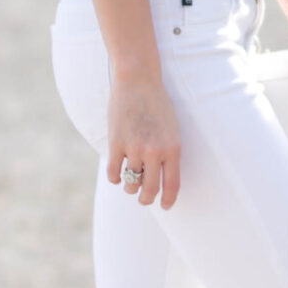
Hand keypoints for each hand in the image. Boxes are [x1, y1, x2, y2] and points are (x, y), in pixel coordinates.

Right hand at [107, 72, 181, 206]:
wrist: (138, 81)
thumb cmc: (157, 105)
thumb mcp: (172, 129)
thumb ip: (168, 154)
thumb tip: (162, 180)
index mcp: (173, 148)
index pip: (173, 185)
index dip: (168, 200)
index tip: (165, 206)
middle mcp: (155, 151)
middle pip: (150, 189)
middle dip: (146, 199)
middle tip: (144, 200)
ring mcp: (134, 148)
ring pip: (130, 182)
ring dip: (130, 186)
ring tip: (131, 180)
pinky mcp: (116, 143)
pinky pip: (114, 173)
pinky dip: (115, 177)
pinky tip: (117, 171)